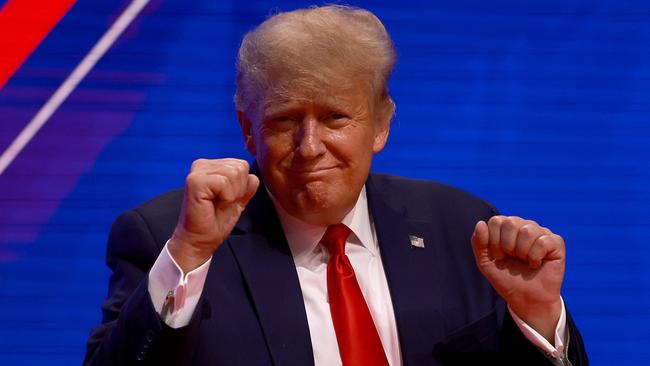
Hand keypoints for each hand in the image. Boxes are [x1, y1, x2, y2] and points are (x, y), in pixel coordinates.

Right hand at [169, 158, 258, 272]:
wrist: (200, 240)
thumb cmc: (216, 221)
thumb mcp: (238, 200)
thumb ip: (246, 187)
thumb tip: (253, 177)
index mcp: (212, 166)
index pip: (242, 165)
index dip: (242, 186)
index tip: (226, 199)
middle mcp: (203, 164)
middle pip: (240, 167)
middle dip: (238, 189)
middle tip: (222, 203)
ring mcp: (197, 171)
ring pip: (234, 172)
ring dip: (232, 194)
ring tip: (218, 203)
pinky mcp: (195, 181)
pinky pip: (224, 182)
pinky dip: (225, 197)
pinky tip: (213, 204)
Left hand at [470, 216, 564, 342]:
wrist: (526, 299)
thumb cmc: (506, 278)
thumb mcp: (485, 262)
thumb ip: (478, 242)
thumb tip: (480, 223)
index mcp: (507, 227)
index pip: (496, 221)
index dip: (493, 242)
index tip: (499, 256)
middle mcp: (524, 225)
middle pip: (510, 223)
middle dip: (507, 246)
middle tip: (512, 259)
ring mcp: (541, 232)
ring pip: (527, 231)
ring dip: (521, 252)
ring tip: (524, 261)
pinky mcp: (556, 242)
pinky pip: (542, 241)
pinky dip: (535, 257)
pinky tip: (536, 264)